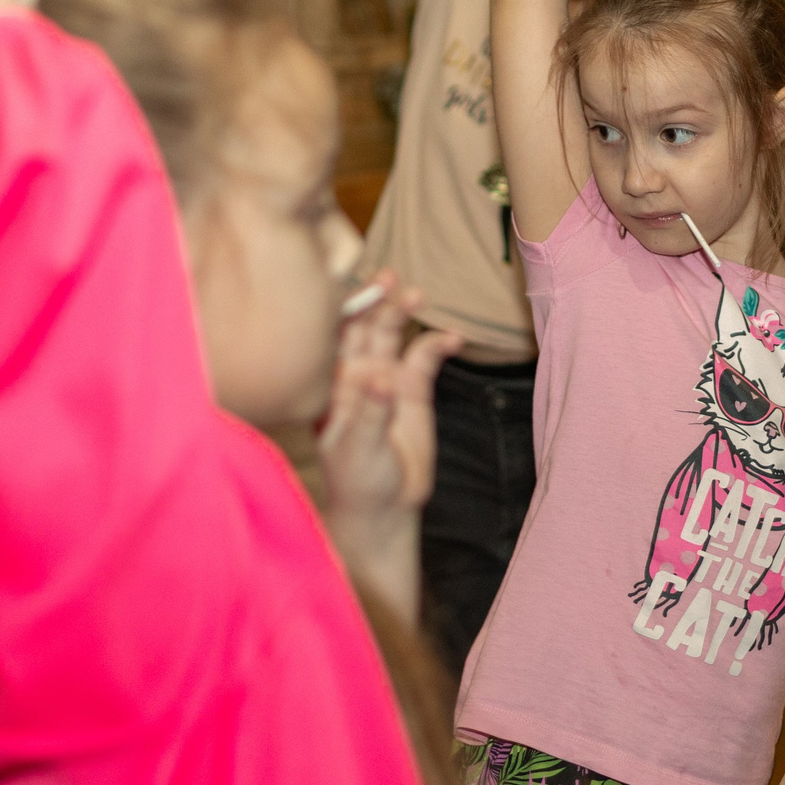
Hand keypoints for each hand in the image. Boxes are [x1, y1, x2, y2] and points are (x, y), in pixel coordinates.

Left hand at [318, 273, 461, 519]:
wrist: (384, 506)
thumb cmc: (357, 480)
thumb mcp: (359, 450)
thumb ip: (371, 413)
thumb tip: (382, 379)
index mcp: (330, 385)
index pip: (331, 338)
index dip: (341, 310)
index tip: (354, 291)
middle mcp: (354, 373)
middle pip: (362, 326)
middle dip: (373, 299)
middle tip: (389, 277)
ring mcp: (384, 377)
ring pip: (391, 334)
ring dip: (402, 312)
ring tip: (417, 295)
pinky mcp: (413, 389)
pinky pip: (425, 357)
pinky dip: (439, 343)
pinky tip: (454, 338)